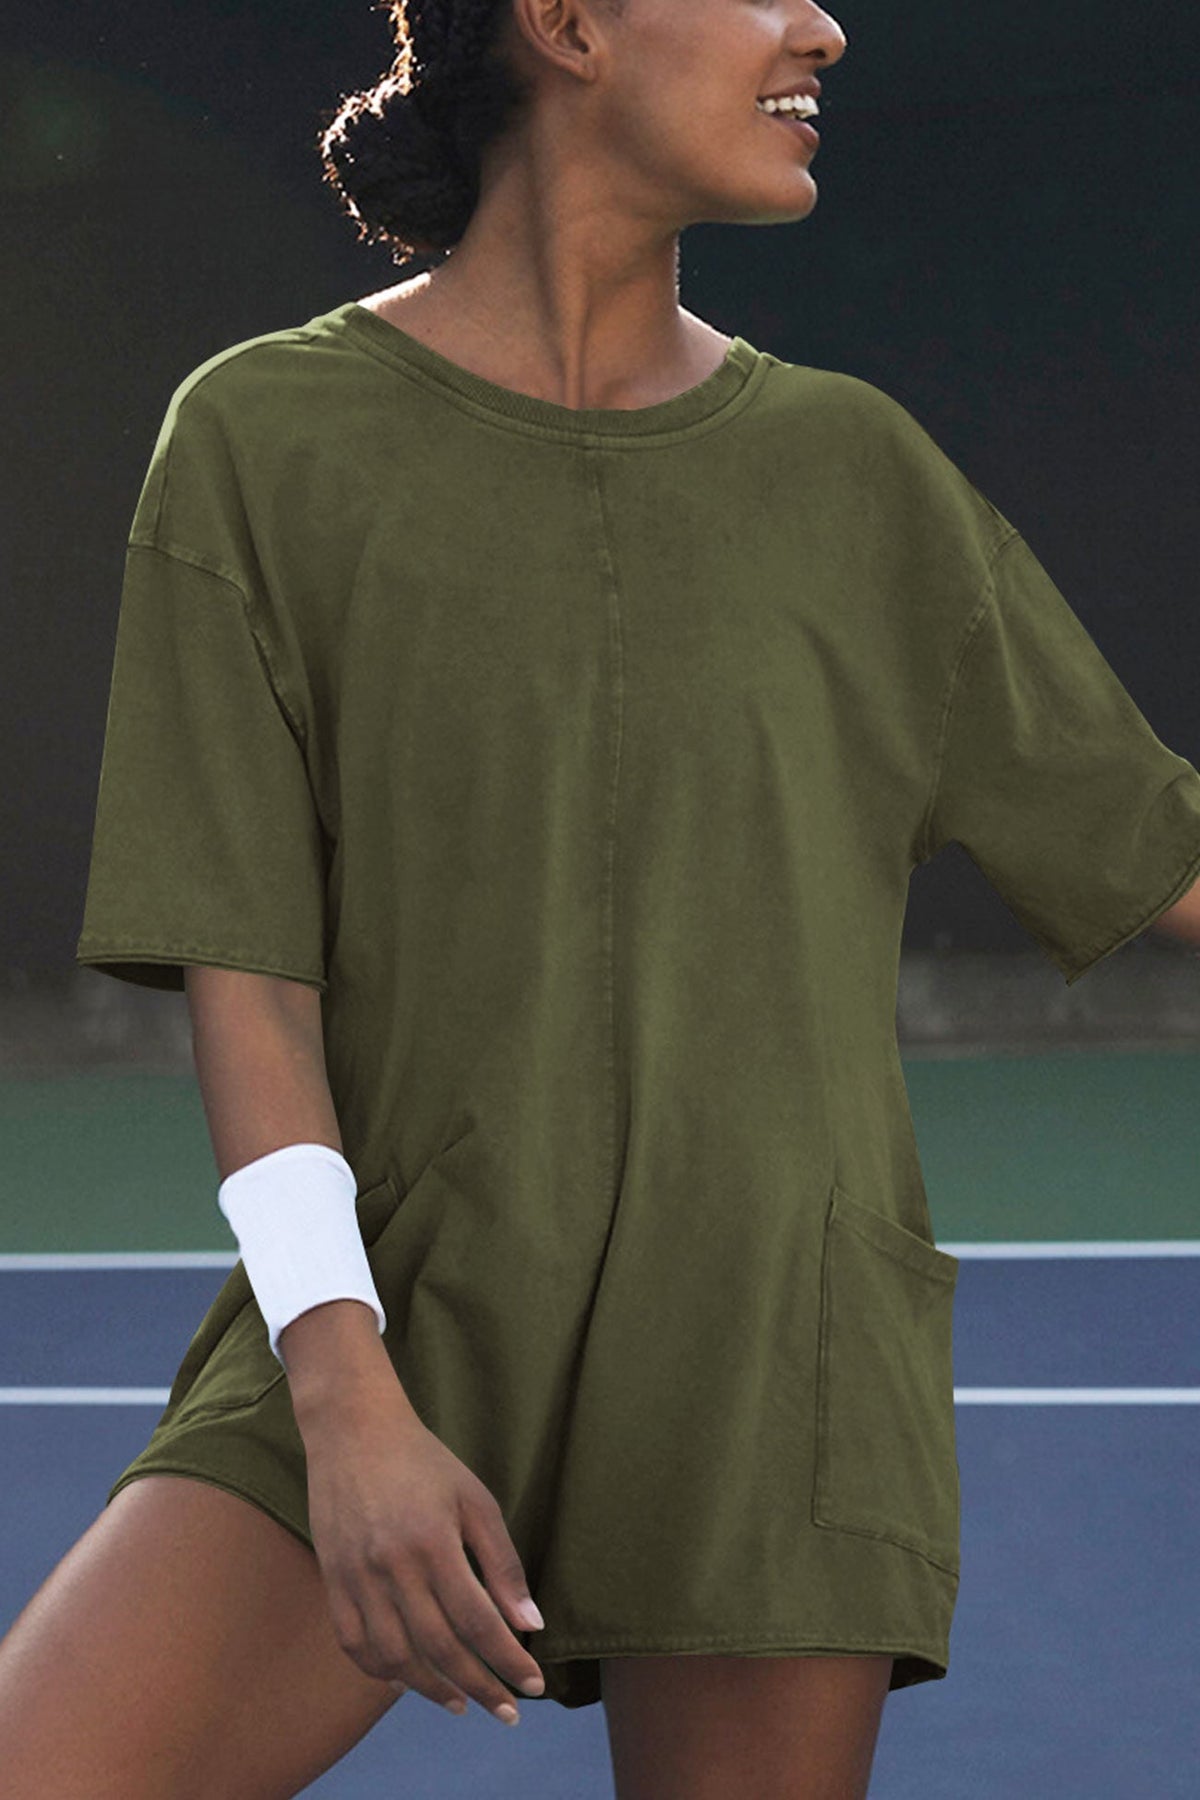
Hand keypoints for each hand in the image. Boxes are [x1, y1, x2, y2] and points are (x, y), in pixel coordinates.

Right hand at [299, 1373, 545, 1724]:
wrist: (353, 1430)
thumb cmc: (424, 1461)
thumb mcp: (475, 1499)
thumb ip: (502, 1563)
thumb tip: (530, 1623)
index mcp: (433, 1542)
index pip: (476, 1621)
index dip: (507, 1659)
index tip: (532, 1686)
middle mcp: (391, 1566)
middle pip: (439, 1648)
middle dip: (479, 1686)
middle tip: (507, 1711)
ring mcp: (355, 1576)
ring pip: (394, 1655)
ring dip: (431, 1689)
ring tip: (463, 1704)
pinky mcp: (332, 1579)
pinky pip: (353, 1643)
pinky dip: (380, 1671)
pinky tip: (407, 1681)